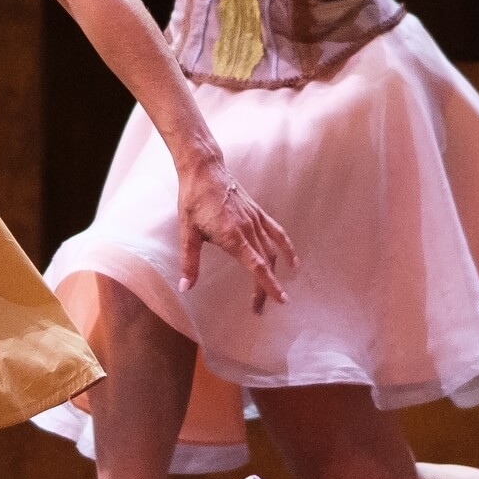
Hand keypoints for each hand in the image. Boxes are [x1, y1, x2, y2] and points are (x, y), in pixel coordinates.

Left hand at [175, 148, 296, 306]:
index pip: (256, 266)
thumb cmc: (193, 199)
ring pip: (272, 250)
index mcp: (232, 235)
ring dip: (276, 272)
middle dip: (266, 288)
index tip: (281, 300)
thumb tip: (185, 287)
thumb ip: (189, 261)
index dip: (269, 285)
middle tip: (259, 309)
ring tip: (275, 292)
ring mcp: (255, 219)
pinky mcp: (257, 212)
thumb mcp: (187, 231)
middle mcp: (248, 228)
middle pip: (265, 263)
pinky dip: (286, 247)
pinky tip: (292, 260)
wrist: (204, 169)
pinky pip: (277, 232)